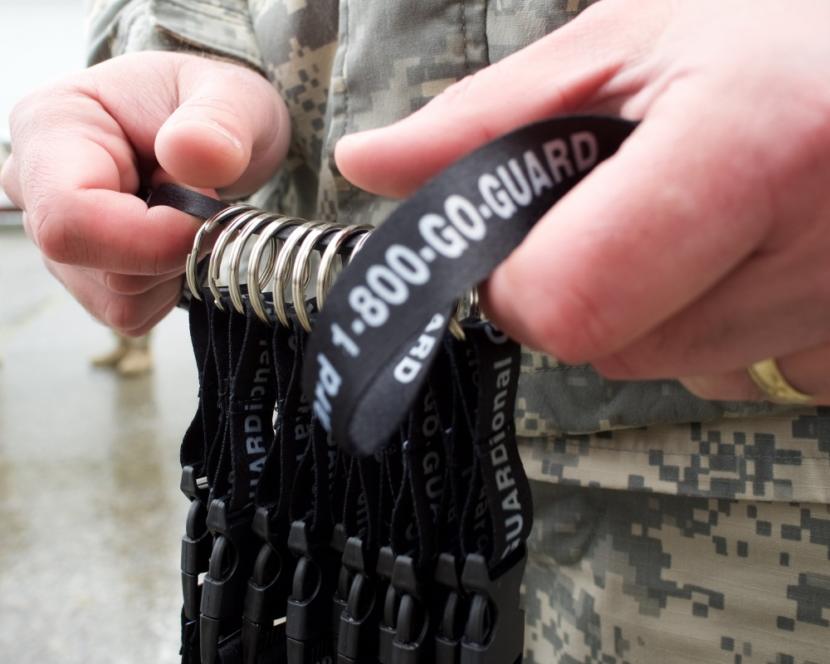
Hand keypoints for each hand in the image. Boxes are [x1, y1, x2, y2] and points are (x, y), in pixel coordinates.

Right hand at [1, 52, 289, 334]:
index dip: (150, 237)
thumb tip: (192, 154)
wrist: (211, 132)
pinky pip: (135, 314)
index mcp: (52, 127)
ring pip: (120, 301)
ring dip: (175, 267)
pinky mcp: (86, 278)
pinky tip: (175, 238)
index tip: (207, 214)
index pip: (69, 217)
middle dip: (172, 247)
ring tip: (183, 209)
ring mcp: (56, 242)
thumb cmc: (211, 105)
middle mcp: (35, 190)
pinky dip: (171, 285)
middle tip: (200, 196)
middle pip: (99, 269)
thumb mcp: (232, 95)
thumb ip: (219, 120)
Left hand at [336, 0, 829, 403]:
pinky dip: (720, 323)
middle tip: (618, 204)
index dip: (517, 279)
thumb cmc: (780, 21)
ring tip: (700, 213)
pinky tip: (754, 249)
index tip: (520, 233)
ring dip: (650, 305)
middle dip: (579, 288)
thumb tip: (368, 166)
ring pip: (672, 369)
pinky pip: (743, 372)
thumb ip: (488, 119)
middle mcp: (815, 254)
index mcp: (746, 151)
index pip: (568, 300)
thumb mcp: (626, 39)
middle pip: (610, 348)